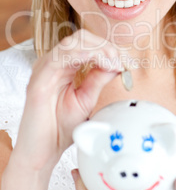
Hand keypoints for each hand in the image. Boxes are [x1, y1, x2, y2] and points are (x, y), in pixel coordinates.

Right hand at [11, 29, 123, 176]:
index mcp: (64, 66)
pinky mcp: (38, 80)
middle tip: (118, 62)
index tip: (123, 62)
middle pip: (80, 38)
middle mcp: (53, 64)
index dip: (107, 47)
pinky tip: (96, 62)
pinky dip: (80, 55)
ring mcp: (44, 70)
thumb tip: (116, 63)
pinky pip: (58, 58)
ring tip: (111, 64)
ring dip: (96, 49)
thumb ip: (99, 79)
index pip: (86, 43)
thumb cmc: (61, 127)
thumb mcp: (87, 99)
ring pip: (71, 43)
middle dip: (104, 46)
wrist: (43, 151)